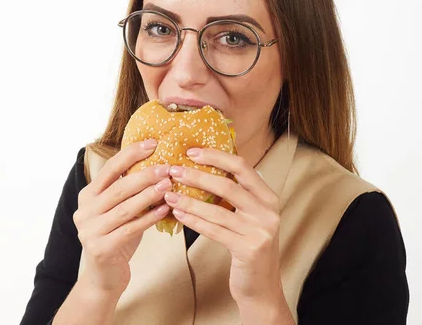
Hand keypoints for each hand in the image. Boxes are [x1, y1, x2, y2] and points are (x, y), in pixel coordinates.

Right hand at [73, 139, 172, 296]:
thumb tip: (159, 166)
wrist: (104, 277)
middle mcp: (85, 210)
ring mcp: (90, 230)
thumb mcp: (119, 210)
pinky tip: (164, 210)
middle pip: (119, 187)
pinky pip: (129, 229)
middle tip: (167, 168)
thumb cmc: (116, 237)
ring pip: (125, 208)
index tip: (152, 143)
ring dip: (149, 195)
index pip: (110, 169)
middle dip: (145, 175)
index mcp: (88, 195)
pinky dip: (148, 218)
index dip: (131, 154)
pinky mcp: (100, 248)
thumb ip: (129, 192)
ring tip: (168, 186)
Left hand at [164, 147, 283, 305]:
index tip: (191, 151)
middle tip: (173, 170)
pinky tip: (177, 215)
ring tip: (168, 194)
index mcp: (268, 197)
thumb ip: (234, 194)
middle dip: (196, 176)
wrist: (261, 286)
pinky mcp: (249, 250)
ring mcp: (260, 231)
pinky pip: (214, 230)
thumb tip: (200, 167)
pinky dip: (193, 221)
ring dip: (189, 201)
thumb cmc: (247, 244)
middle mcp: (268, 211)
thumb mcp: (248, 215)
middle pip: (228, 185)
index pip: (242, 166)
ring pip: (217, 210)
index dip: (216, 156)